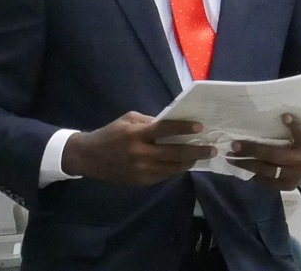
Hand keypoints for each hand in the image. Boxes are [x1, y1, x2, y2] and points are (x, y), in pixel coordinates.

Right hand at [61, 111, 216, 185]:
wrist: (90, 157)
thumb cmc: (110, 134)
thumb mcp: (128, 120)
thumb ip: (149, 122)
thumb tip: (171, 123)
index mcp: (137, 134)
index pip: (166, 130)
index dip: (184, 129)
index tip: (200, 128)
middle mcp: (141, 153)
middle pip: (175, 153)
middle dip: (196, 151)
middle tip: (211, 149)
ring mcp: (142, 170)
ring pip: (173, 168)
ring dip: (189, 162)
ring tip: (200, 157)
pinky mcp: (142, 181)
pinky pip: (164, 175)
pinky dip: (175, 169)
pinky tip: (183, 164)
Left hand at [226, 113, 300, 190]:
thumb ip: (294, 127)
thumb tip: (280, 115)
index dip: (293, 125)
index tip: (284, 116)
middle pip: (275, 155)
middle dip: (253, 151)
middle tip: (235, 145)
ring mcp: (294, 176)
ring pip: (267, 171)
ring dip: (247, 164)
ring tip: (231, 158)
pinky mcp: (287, 186)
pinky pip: (267, 181)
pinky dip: (253, 174)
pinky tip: (241, 167)